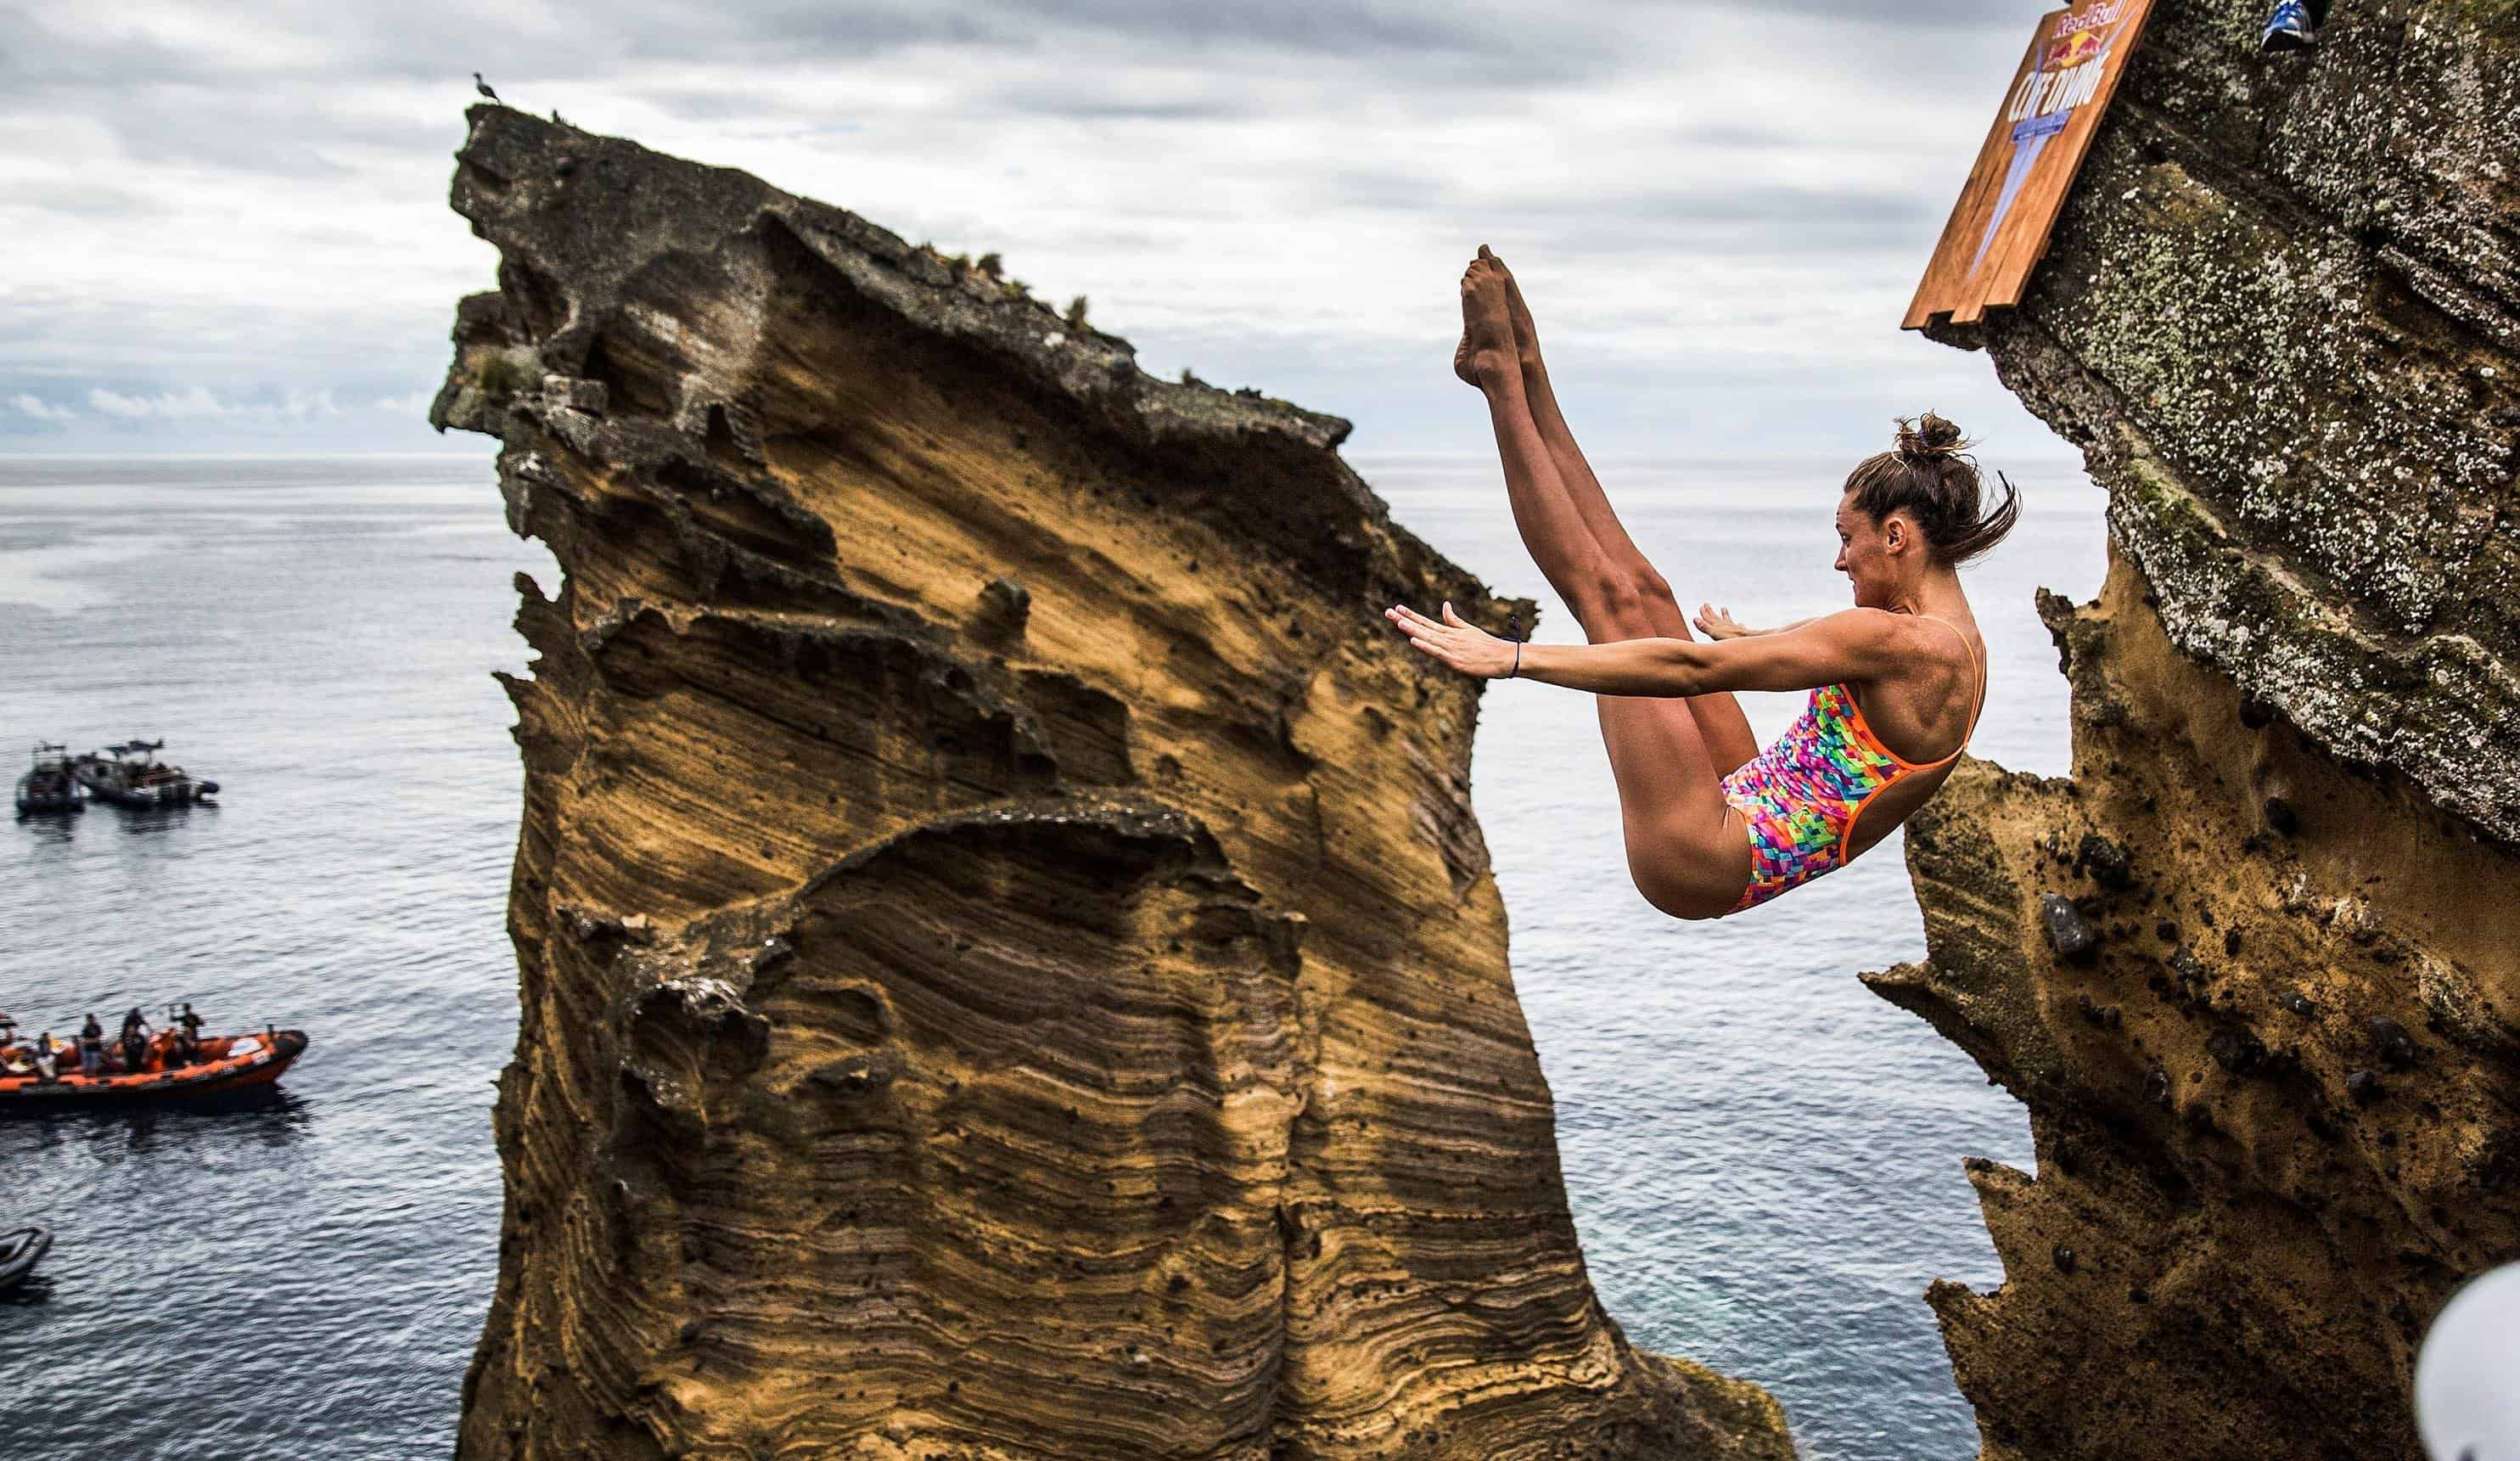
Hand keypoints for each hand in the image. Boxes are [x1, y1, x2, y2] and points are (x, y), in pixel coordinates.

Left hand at [1384, 601, 1517, 678]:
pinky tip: (1414, 640)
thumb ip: (1454, 620)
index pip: (1426, 622)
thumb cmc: (1488, 646)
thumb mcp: (1469, 630)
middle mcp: (1448, 638)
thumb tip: (1444, 605)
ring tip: (1398, 621)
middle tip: (1388, 612)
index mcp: (1450, 632)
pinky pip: (1437, 652)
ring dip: (1412, 629)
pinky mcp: (1455, 660)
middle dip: (1404, 620)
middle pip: (1422, 628)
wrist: (1505, 658)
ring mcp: (1451, 649)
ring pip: (1428, 638)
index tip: (1397, 608)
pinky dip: (1425, 646)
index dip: (1411, 615)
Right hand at [1693, 603, 1751, 639]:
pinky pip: (1739, 626)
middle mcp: (1725, 625)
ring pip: (1727, 619)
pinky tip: (1741, 623)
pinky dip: (1739, 624)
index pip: (1709, 618)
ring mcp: (1734, 628)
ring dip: (1724, 614)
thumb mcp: (1714, 633)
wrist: (1748, 638)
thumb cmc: (1730, 638)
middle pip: (1716, 617)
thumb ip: (1705, 627)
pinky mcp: (1741, 632)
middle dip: (1710, 611)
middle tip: (1706, 604)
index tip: (1701, 606)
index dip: (1704, 613)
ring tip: (1723, 608)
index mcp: (1718, 626)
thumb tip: (1695, 619)